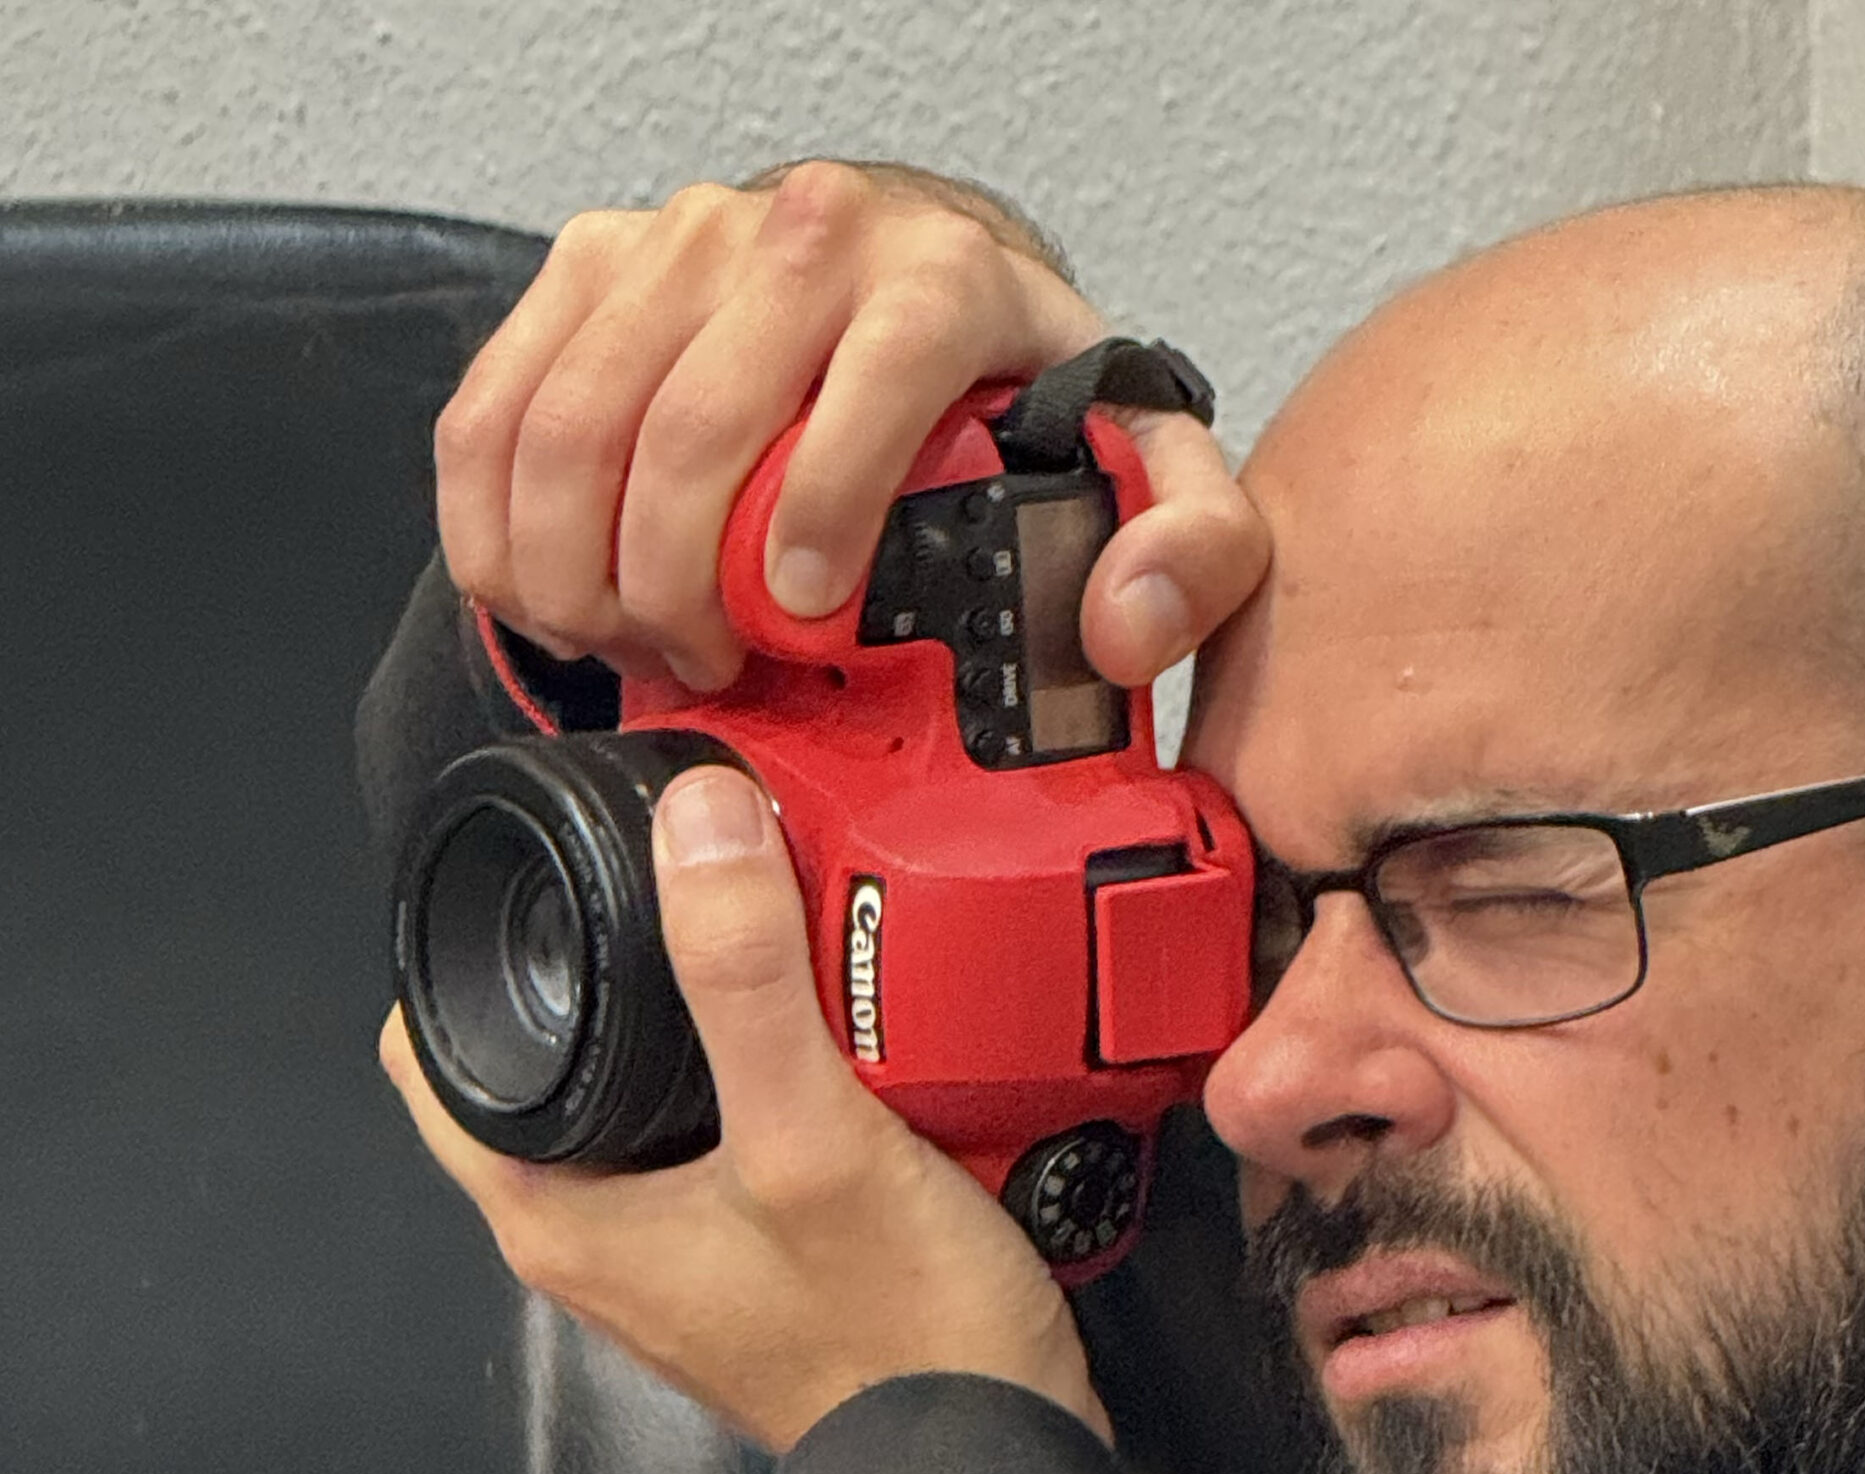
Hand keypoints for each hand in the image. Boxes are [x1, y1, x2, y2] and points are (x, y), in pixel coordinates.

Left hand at [381, 764, 1106, 1452]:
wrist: (996, 1459)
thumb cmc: (900, 1348)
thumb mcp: (813, 1140)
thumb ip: (747, 982)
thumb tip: (694, 829)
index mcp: (562, 1219)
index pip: (435, 1058)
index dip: (472, 953)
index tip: (550, 883)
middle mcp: (605, 1246)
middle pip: (561, 1069)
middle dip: (617, 973)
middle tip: (691, 897)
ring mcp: (687, 1261)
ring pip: (660, 1104)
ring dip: (711, 1028)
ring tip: (785, 963)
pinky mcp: (767, 1268)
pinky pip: (742, 1145)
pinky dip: (780, 1088)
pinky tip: (855, 1057)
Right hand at [435, 162, 1268, 693]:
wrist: (926, 276)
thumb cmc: (1015, 384)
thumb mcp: (1144, 461)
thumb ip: (1189, 546)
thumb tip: (1126, 624)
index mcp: (938, 282)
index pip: (860, 391)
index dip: (814, 523)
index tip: (799, 622)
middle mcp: (804, 237)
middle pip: (686, 427)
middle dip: (679, 585)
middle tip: (711, 668)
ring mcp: (683, 241)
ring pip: (570, 422)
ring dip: (579, 569)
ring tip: (630, 646)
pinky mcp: (595, 262)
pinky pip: (497, 403)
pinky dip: (497, 522)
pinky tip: (541, 596)